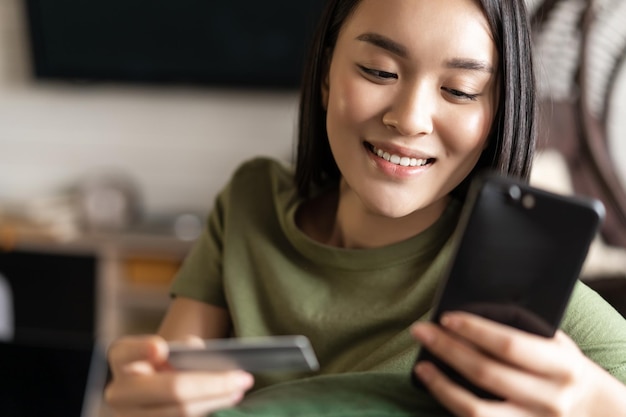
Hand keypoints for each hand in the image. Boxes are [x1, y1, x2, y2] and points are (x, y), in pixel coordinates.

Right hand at [104, 335, 253, 416]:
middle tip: (243, 378)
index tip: (161, 348)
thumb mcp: (168, 349)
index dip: (142, 350)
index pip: (128, 352)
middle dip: (214, 384)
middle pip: (173, 389)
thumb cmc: (163, 364)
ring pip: (181, 413)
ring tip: (239, 390)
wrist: (147, 391)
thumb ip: (183, 349)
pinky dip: (207, 410)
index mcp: (122, 359)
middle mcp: (119, 392)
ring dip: (216, 401)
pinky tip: (226, 400)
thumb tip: (205, 361)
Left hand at [411, 312, 625, 416]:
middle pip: (486, 373)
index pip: (510, 345)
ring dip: (441, 386)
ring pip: (476, 410)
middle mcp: (549, 399)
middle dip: (447, 349)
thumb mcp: (557, 346)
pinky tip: (437, 390)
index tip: (446, 317)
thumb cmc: (564, 369)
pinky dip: (452, 406)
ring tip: (421, 365)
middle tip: (421, 331)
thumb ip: (523, 332)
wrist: (593, 413)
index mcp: (561, 367)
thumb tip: (470, 313)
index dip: (474, 330)